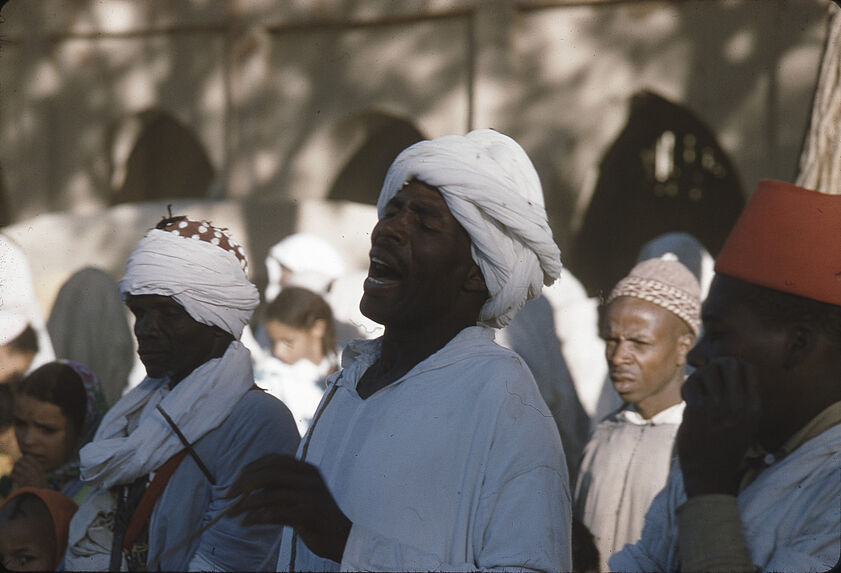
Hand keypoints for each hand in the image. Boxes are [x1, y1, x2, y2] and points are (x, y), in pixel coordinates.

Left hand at [10, 455, 47, 488]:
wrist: (39, 497)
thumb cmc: (39, 487)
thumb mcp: (40, 476)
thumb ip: (34, 468)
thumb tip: (23, 460)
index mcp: (39, 467)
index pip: (27, 457)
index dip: (22, 460)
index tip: (21, 465)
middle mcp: (34, 469)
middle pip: (20, 461)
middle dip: (16, 465)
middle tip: (16, 470)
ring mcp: (27, 474)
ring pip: (15, 468)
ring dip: (13, 471)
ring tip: (14, 476)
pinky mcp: (21, 480)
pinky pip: (12, 475)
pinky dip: (10, 478)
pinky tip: (12, 481)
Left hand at [225, 454, 351, 562]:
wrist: (342, 538)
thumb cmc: (317, 516)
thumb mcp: (303, 492)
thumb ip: (284, 481)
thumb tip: (251, 474)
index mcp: (308, 470)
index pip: (275, 459)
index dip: (252, 466)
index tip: (236, 479)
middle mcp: (310, 480)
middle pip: (269, 474)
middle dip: (243, 484)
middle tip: (226, 496)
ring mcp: (309, 497)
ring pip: (269, 495)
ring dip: (244, 504)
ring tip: (230, 513)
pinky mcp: (307, 516)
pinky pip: (274, 514)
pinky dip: (255, 518)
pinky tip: (245, 523)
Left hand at [677, 357, 760, 496]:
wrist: (710, 474)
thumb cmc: (725, 447)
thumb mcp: (745, 424)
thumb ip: (742, 399)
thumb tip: (729, 366)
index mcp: (753, 407)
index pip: (748, 368)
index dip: (731, 365)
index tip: (721, 374)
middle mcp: (739, 405)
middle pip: (729, 363)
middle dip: (715, 365)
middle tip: (706, 378)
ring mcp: (718, 407)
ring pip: (708, 370)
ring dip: (699, 376)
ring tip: (696, 389)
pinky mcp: (698, 410)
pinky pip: (691, 383)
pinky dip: (686, 387)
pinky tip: (686, 398)